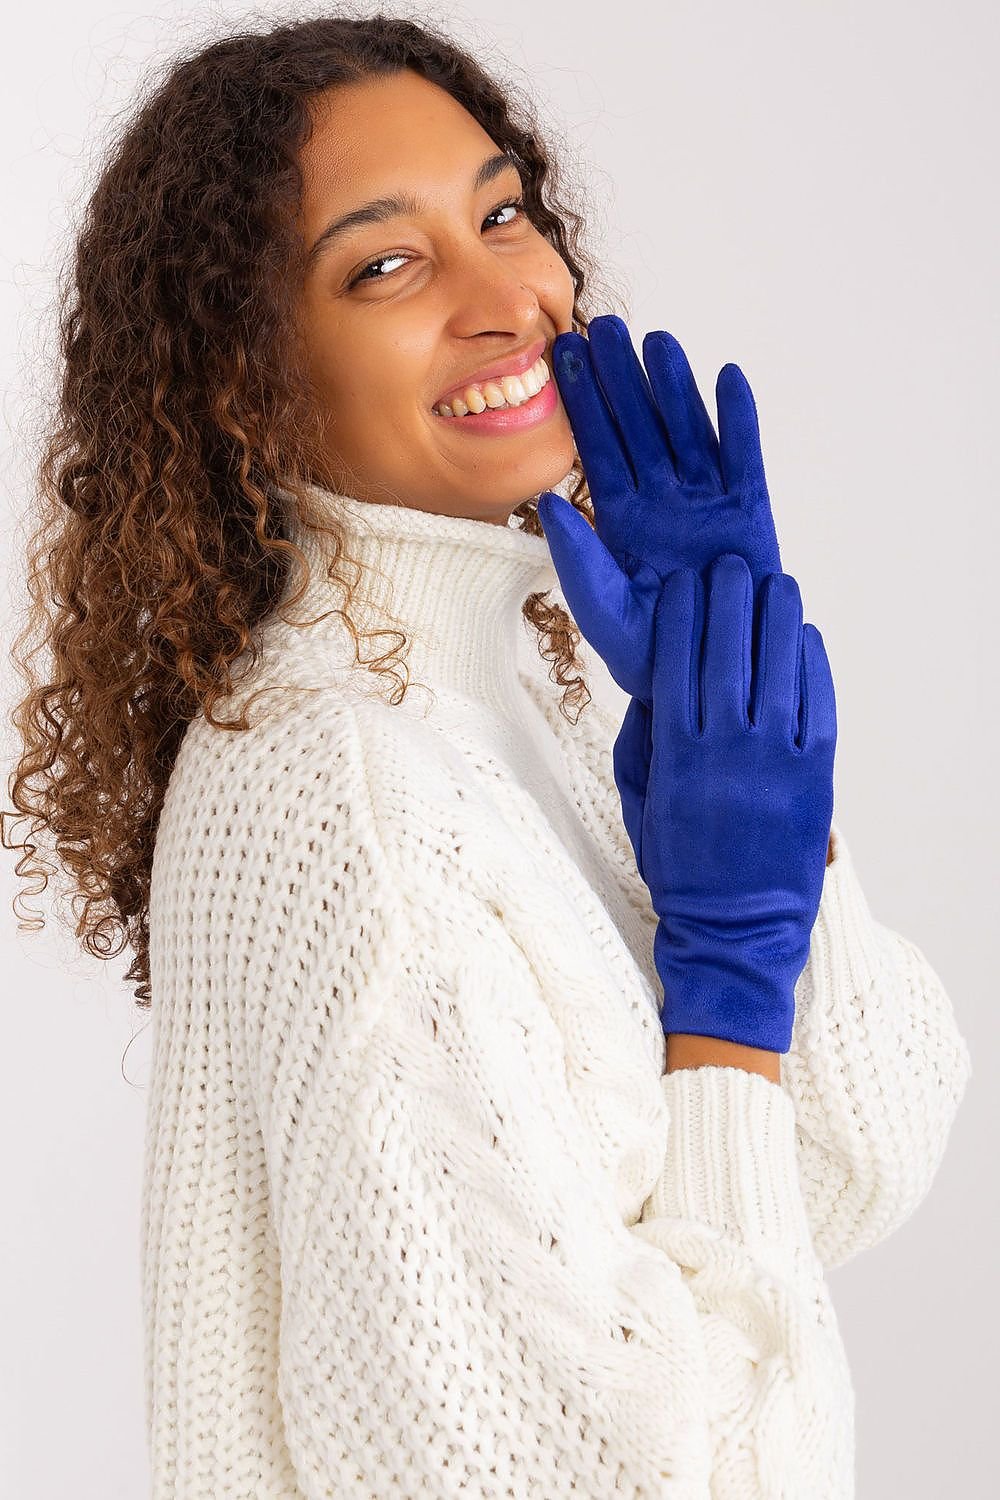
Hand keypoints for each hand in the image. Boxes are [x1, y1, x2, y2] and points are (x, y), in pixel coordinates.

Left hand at [537, 316, 780, 705]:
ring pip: (686, 432)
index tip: (562, 354)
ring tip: (657, 341)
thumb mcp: (600, 607)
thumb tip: (550, 503)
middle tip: (603, 326)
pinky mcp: (748, 512)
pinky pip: (743, 458)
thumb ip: (576, 556)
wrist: (706, 679)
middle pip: (638, 426)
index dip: (581, 401)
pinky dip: (739, 420)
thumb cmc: (647, 652)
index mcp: (620, 518)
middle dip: (621, 378)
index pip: (596, 448)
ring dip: (673, 387)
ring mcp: (705, 503)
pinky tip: (727, 378)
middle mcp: (661, 501)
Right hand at [640, 556, 835, 1052]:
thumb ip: (646, 738)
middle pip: (727, 650)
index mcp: (676, 754)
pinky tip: (803, 634)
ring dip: (774, 616)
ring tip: (772, 585)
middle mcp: (726, 750)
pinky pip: (817, 702)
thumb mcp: (643, 800)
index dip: (680, 614)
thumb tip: (658, 677)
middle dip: (726, 599)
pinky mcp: (816, 776)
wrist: (736, 927)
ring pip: (777, 666)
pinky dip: (811, 662)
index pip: (675, 661)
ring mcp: (775, 761)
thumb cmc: (681, 864)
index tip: (681, 585)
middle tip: (728, 567)